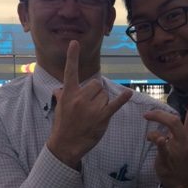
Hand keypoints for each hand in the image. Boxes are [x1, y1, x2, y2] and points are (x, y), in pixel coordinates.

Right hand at [47, 41, 131, 167]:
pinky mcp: (102, 117)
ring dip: (104, 102)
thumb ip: (62, 95)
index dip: (73, 57)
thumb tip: (58, 89)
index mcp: (69, 93)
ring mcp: (91, 108)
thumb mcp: (60, 108)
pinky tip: (129, 93)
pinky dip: (123, 98)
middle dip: (97, 93)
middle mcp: (80, 98)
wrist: (65, 145)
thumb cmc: (63, 125)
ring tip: (94, 114)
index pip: (71, 71)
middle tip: (91, 106)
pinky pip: (115, 104)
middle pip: (97, 84)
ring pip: (105, 95)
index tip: (74, 43)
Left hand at [144, 85, 187, 187]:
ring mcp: (178, 149)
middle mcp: (186, 140)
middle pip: (176, 120)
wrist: (180, 181)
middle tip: (147, 115)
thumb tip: (163, 120)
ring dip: (156, 126)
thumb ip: (174, 132)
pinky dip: (157, 140)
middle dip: (160, 114)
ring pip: (170, 128)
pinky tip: (154, 137)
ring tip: (148, 134)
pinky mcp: (169, 157)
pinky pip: (163, 146)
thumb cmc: (179, 161)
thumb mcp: (181, 144)